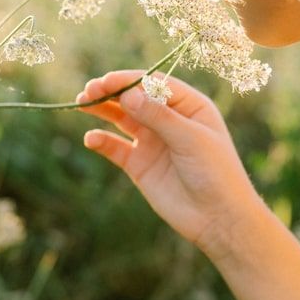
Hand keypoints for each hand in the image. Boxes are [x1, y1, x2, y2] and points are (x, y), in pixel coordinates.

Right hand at [76, 71, 265, 255]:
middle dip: (111, 92)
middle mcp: (168, 120)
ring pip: (121, 119)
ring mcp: (152, 141)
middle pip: (134, 98)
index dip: (129, 80)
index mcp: (188, 106)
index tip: (107, 81)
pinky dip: (101, 141)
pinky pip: (115, 148)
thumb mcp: (190, 139)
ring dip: (102, 110)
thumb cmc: (215, 173)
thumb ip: (158, 116)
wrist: (218, 218)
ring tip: (81, 104)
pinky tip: (91, 139)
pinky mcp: (139, 164)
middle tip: (89, 91)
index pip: (154, 84)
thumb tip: (127, 95)